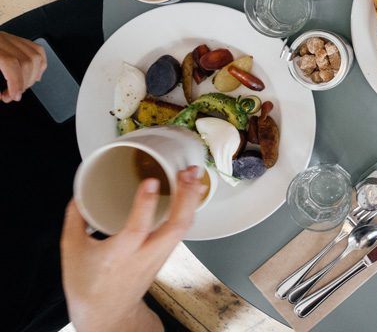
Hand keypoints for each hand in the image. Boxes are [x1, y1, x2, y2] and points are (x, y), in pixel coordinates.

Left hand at [0, 32, 46, 101]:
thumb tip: (4, 95)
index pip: (11, 62)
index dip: (16, 81)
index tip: (15, 96)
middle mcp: (2, 40)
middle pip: (26, 60)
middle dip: (24, 82)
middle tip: (14, 95)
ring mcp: (10, 39)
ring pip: (36, 55)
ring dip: (33, 76)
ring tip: (22, 87)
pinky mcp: (15, 40)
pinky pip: (37, 50)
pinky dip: (40, 65)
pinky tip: (34, 75)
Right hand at [61, 167, 206, 331]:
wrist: (106, 313)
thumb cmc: (88, 284)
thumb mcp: (72, 251)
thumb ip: (76, 219)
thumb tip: (81, 193)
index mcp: (119, 255)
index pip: (137, 229)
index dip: (145, 204)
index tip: (151, 181)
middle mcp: (145, 255)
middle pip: (175, 227)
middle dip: (185, 198)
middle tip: (187, 173)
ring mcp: (159, 255)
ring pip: (183, 228)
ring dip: (191, 200)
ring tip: (194, 175)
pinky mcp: (166, 254)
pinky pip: (183, 230)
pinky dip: (189, 209)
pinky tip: (193, 192)